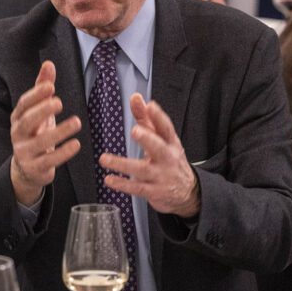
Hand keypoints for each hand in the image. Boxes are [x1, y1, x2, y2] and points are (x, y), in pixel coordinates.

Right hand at [9, 61, 81, 204]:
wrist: (27, 169)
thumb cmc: (35, 133)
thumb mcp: (38, 111)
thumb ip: (43, 88)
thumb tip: (49, 63)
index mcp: (18, 118)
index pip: (23, 104)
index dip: (35, 95)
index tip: (50, 86)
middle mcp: (18, 134)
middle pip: (26, 122)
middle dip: (42, 111)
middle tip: (59, 102)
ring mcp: (24, 153)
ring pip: (40, 142)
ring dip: (59, 132)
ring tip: (77, 122)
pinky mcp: (35, 168)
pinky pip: (49, 161)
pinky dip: (63, 153)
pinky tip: (76, 144)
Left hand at [101, 93, 199, 217]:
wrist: (187, 191)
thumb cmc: (170, 160)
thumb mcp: (162, 139)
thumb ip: (146, 118)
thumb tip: (136, 98)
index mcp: (170, 143)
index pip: (166, 127)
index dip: (158, 116)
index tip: (150, 105)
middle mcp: (167, 158)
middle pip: (158, 147)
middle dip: (147, 138)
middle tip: (135, 131)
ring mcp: (161, 176)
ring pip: (141, 169)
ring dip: (122, 164)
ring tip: (104, 159)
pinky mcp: (154, 191)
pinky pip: (137, 188)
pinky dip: (122, 184)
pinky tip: (109, 180)